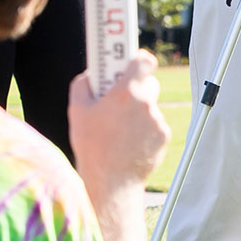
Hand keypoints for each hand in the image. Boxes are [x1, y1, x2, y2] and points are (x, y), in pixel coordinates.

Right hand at [68, 49, 169, 183]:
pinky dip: (144, 128)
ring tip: (119, 128)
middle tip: (119, 98)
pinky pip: (154, 124)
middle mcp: (146, 104)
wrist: (111, 181)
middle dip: (136, 87)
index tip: (131, 62)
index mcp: (126, 92)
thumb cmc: (92, 146)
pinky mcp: (163, 136)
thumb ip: (83, 85)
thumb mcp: (77, 111)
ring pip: (150, 106)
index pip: (144, 60)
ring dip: (138, 111)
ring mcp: (157, 121)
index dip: (138, 58)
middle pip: (148, 83)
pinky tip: (128, 141)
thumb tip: (90, 74)